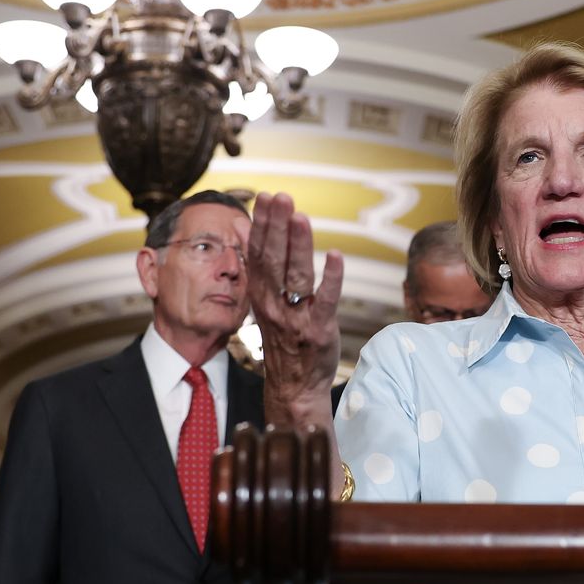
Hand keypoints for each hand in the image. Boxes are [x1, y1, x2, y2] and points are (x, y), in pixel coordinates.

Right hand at [245, 191, 343, 428]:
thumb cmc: (283, 339)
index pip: (258, 253)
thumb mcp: (263, 301)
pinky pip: (325, 300)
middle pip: (273, 259)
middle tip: (282, 197)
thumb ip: (260, 267)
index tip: (266, 197)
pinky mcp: (319, 330)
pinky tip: (335, 255)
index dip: (262, 224)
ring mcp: (296, 317)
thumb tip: (248, 229)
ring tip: (300, 217)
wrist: (294, 386)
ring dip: (298, 245)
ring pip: (296, 276)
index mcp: (260, 294)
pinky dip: (331, 278)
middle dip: (277, 226)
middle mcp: (274, 304)